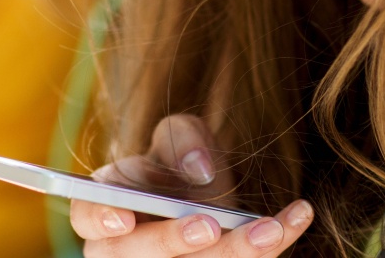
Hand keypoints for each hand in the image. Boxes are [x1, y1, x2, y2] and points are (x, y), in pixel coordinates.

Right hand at [69, 115, 314, 256]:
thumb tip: (198, 169)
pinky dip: (267, 250)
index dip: (100, 218)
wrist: (210, 202)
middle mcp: (123, 251)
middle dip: (171, 242)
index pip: (87, 217)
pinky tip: (296, 218)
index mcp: (105, 209)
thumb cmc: (181, 171)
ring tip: (272, 227)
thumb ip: (182, 139)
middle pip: (134, 257)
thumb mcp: (178, 139)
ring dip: (233, 254)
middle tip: (208, 225)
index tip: (122, 216)